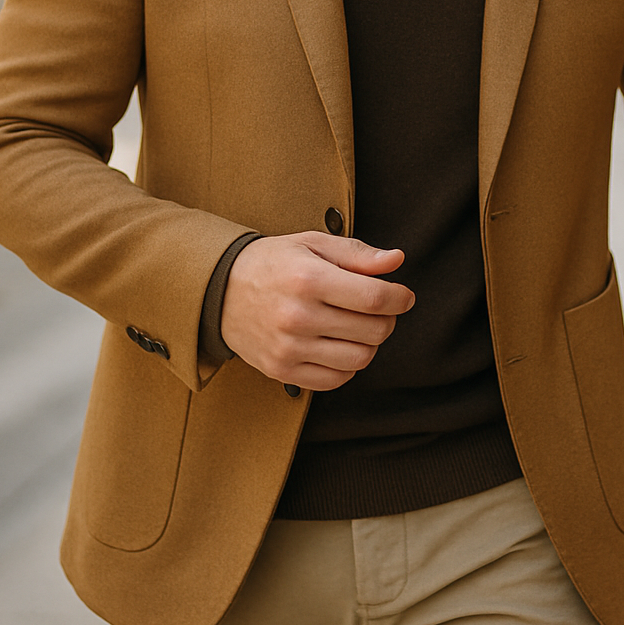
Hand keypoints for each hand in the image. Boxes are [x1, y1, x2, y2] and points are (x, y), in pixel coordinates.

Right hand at [220, 231, 412, 390]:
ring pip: (359, 358)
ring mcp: (289, 348)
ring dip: (369, 343)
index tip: (403, 295)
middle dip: (387, 319)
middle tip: (377, 308)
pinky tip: (338, 344)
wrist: (220, 291)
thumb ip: (357, 253)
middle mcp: (298, 316)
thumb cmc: (273, 263)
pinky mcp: (282, 371)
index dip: (400, 298)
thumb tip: (397, 260)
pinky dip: (347, 365)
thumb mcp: (312, 244)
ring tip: (356, 326)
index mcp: (308, 279)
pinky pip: (336, 380)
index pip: (375, 298)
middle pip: (373, 331)